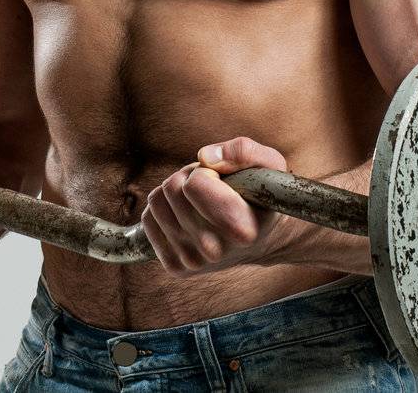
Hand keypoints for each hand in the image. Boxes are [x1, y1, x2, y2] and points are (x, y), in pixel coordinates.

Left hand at [140, 136, 288, 277]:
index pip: (195, 184)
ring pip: (156, 202)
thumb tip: (205, 157)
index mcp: (241, 230)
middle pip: (172, 189)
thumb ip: (244, 151)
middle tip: (211, 189)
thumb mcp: (269, 164)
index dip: (206, 172)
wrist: (264, 239)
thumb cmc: (263, 196)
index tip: (222, 181)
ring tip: (200, 201)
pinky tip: (187, 215)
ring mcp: (193, 262)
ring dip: (174, 192)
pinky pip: (148, 220)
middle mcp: (215, 251)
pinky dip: (163, 209)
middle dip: (188, 178)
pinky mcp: (176, 267)